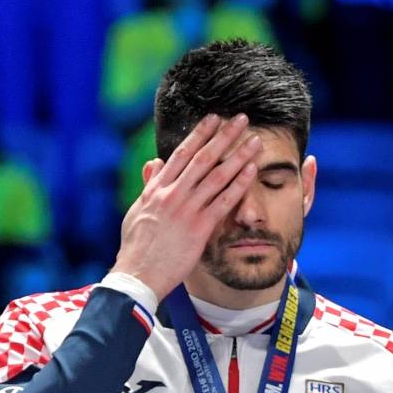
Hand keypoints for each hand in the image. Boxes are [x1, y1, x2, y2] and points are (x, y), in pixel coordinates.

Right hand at [109, 113, 260, 300]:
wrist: (138, 273)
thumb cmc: (137, 246)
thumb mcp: (138, 210)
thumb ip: (149, 185)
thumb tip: (154, 162)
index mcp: (157, 188)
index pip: (181, 154)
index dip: (200, 134)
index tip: (214, 119)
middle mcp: (172, 194)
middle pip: (203, 158)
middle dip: (224, 136)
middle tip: (241, 120)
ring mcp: (186, 209)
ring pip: (217, 176)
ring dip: (238, 156)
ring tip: (255, 141)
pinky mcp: (199, 228)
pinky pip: (223, 201)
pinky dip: (239, 184)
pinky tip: (252, 170)